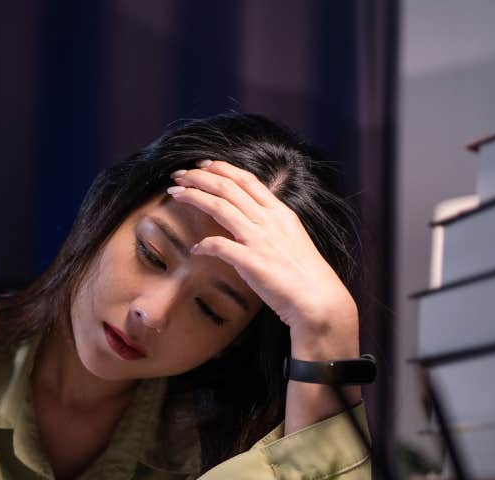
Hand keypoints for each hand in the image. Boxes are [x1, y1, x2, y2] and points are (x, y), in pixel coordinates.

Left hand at [165, 160, 357, 351]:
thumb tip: (246, 222)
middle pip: (229, 188)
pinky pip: (220, 246)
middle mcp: (269, 221)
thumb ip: (269, 226)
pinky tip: (194, 249)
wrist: (318, 300)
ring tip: (176, 193)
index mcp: (279, 213)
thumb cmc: (304, 274)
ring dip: (195, 197)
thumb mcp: (290, 239)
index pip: (247, 180)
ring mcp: (260, 240)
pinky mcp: (252, 262)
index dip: (221, 168)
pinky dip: (203, 245)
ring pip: (221, 207)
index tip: (202, 165)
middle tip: (179, 174)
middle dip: (200, 177)